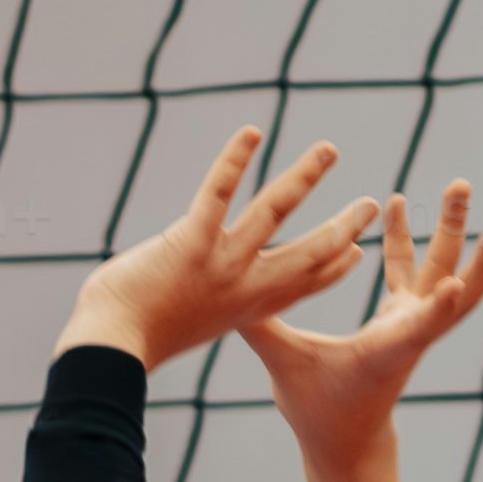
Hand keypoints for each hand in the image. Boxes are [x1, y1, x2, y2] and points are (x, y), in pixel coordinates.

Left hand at [64, 125, 392, 369]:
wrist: (110, 349)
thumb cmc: (131, 341)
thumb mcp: (186, 324)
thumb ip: (202, 303)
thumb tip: (192, 290)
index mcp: (246, 309)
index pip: (301, 286)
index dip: (332, 270)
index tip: (356, 253)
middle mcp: (244, 285)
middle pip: (309, 252)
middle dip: (344, 226)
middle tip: (371, 204)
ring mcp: (222, 263)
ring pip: (275, 210)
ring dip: (306, 176)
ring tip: (329, 150)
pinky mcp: (192, 241)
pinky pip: (220, 192)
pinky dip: (235, 159)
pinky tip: (252, 132)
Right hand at [240, 172, 482, 462]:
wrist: (349, 442)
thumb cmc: (318, 410)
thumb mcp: (284, 368)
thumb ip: (260, 328)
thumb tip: (226, 291)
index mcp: (386, 353)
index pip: (418, 330)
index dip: (439, 308)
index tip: (456, 282)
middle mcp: (410, 335)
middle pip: (452, 285)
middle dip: (464, 239)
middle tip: (467, 194)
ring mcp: (412, 324)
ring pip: (445, 272)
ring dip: (453, 229)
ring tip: (459, 186)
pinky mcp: (405, 318)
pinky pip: (416, 272)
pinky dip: (412, 240)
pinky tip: (396, 203)